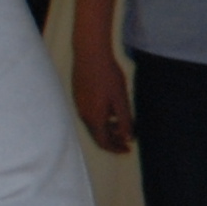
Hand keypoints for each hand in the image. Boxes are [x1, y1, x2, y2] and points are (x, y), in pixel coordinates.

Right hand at [72, 29, 134, 153]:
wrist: (90, 55)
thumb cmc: (108, 76)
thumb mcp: (121, 100)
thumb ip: (124, 120)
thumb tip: (128, 138)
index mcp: (94, 117)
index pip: (103, 141)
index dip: (116, 148)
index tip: (128, 150)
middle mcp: (83, 114)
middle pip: (97, 135)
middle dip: (113, 141)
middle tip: (127, 143)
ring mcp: (79, 105)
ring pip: (94, 124)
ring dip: (107, 129)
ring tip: (122, 127)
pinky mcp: (78, 96)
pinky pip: (90, 114)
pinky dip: (102, 119)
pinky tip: (112, 112)